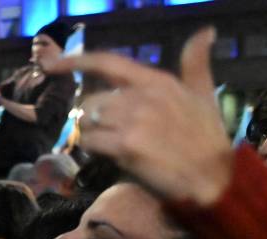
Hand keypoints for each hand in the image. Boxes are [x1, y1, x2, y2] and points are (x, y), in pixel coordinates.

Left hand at [43, 27, 231, 205]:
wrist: (214, 179)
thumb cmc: (207, 140)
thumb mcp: (203, 94)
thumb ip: (196, 63)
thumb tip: (206, 31)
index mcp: (157, 81)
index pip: (107, 62)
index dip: (75, 61)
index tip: (52, 65)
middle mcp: (142, 96)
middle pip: (91, 100)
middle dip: (92, 118)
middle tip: (108, 132)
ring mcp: (133, 121)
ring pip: (87, 122)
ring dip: (92, 134)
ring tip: (113, 145)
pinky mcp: (126, 146)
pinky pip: (90, 142)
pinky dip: (94, 150)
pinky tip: (111, 157)